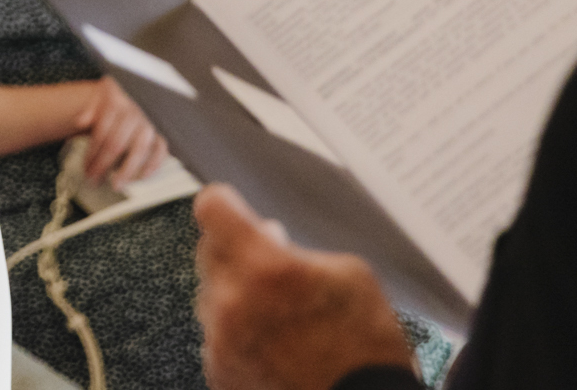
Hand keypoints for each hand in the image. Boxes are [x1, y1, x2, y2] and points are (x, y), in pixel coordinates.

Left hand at [73, 77, 168, 185]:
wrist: (130, 93)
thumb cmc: (111, 101)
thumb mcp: (98, 100)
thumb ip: (90, 110)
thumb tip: (80, 121)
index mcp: (116, 103)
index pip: (102, 132)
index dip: (93, 152)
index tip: (86, 168)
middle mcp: (134, 113)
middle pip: (117, 143)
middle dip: (103, 164)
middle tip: (93, 180)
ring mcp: (148, 124)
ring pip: (139, 149)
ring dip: (127, 169)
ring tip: (116, 185)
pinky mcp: (159, 133)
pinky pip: (161, 149)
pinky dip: (154, 164)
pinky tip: (142, 177)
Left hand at [194, 184, 412, 389]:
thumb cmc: (367, 348)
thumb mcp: (349, 274)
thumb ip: (297, 249)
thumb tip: (268, 237)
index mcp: (264, 269)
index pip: (212, 209)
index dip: (224, 203)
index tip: (232, 207)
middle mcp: (232, 304)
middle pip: (208, 251)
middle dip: (235, 249)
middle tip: (269, 262)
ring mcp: (221, 342)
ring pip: (211, 294)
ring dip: (234, 292)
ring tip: (277, 309)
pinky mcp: (220, 373)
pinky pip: (215, 335)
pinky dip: (235, 331)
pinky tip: (272, 340)